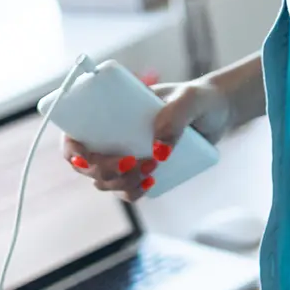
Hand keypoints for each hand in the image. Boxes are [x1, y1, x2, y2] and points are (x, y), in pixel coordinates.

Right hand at [63, 78, 232, 201]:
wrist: (218, 112)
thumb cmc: (197, 97)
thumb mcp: (190, 99)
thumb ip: (175, 118)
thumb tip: (157, 151)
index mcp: (111, 112)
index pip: (75, 134)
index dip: (71, 150)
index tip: (84, 158)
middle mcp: (113, 135)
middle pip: (87, 165)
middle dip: (103, 170)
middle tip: (131, 161)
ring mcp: (126, 155)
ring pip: (105, 182)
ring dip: (121, 182)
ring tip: (153, 166)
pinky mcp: (142, 171)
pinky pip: (127, 191)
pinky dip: (134, 192)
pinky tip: (152, 181)